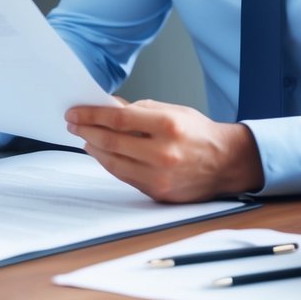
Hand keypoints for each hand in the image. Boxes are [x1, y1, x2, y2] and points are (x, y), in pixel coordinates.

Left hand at [65, 99, 263, 202]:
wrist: (226, 163)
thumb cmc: (199, 133)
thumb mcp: (172, 111)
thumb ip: (139, 110)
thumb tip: (107, 107)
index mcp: (169, 125)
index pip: (118, 119)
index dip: (92, 115)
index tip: (75, 112)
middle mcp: (164, 152)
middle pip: (111, 141)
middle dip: (87, 130)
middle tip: (73, 123)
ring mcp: (160, 176)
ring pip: (113, 162)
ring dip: (93, 148)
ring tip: (84, 137)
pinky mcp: (158, 192)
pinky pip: (124, 176)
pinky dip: (108, 163)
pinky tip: (101, 153)